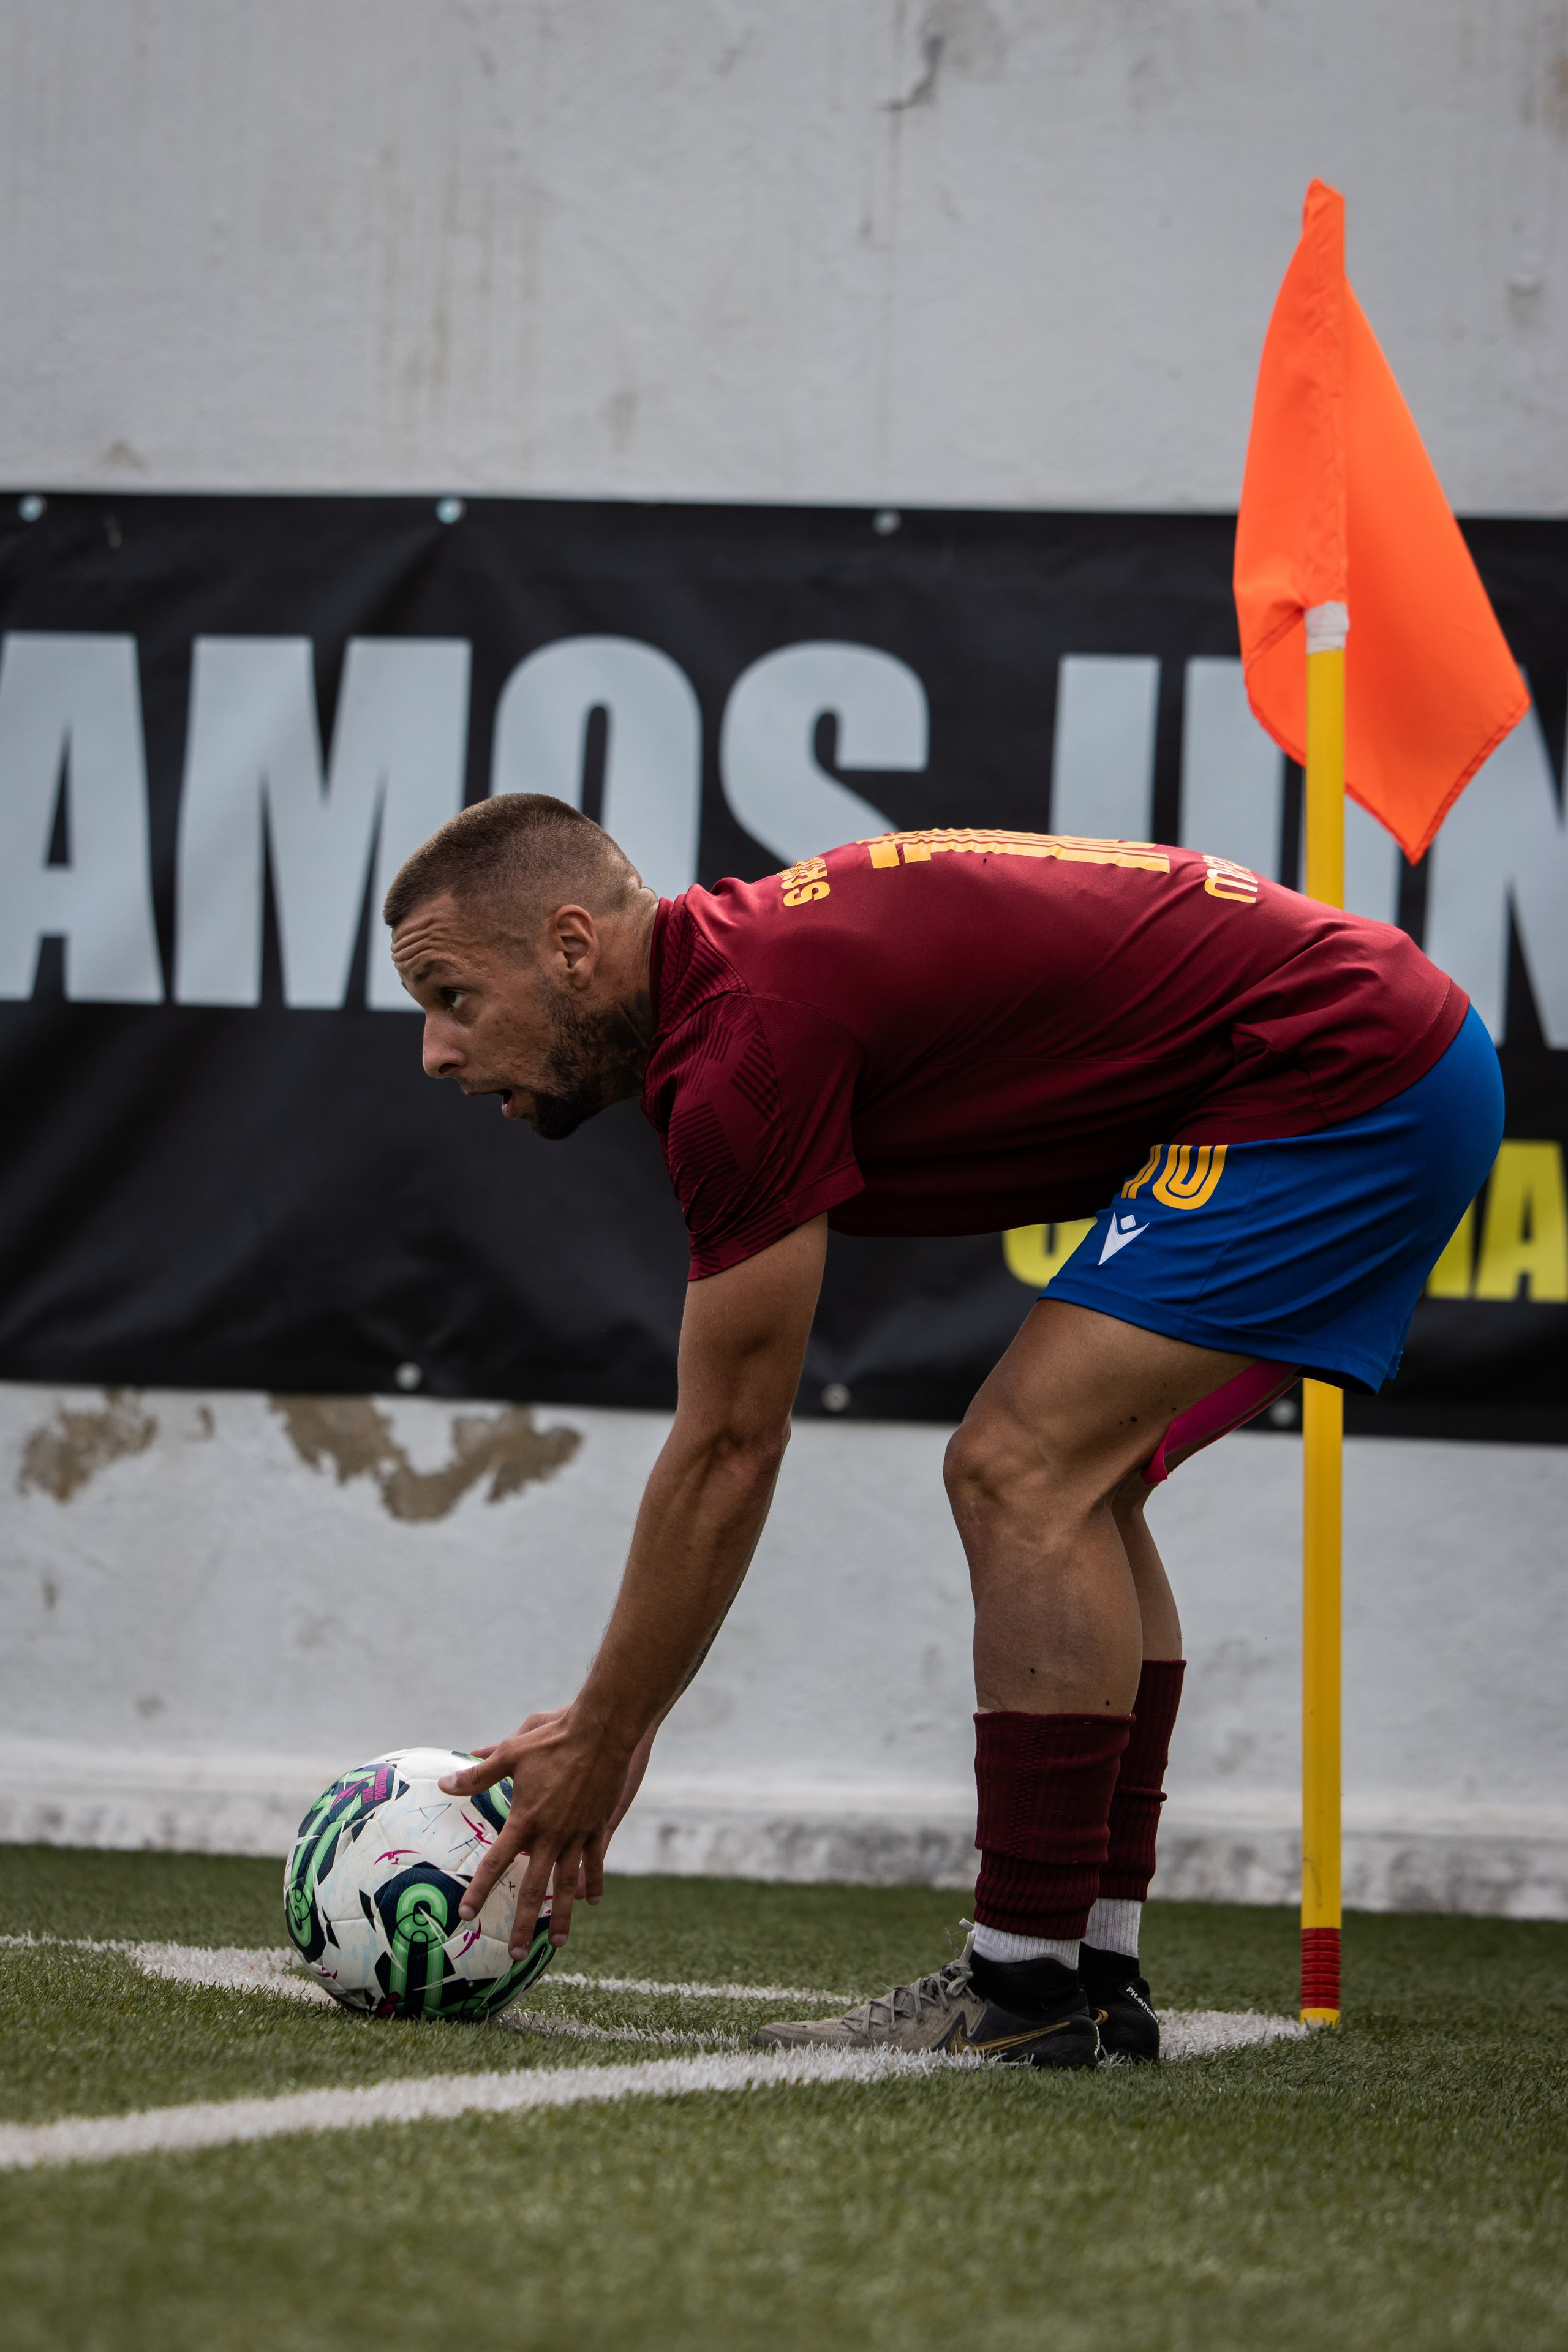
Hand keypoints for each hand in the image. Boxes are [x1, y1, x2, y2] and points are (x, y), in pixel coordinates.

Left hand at [439, 1710, 648, 1954]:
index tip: (467, 1915)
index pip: (496, 1863)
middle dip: (522, 1923)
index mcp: (525, 1820)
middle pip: (533, 1888)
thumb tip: (444, 1784)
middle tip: (513, 1953)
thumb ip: (477, 1775)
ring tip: (557, 1943)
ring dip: (560, 1916)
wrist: (601, 1732)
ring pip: (566, 1884)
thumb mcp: (510, 1754)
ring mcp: (577, 1833)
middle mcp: (551, 1835)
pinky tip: (591, 1902)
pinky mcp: (597, 1826)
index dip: (480, 1890)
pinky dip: (592, 1883)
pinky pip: (594, 1863)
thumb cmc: (552, 1740)